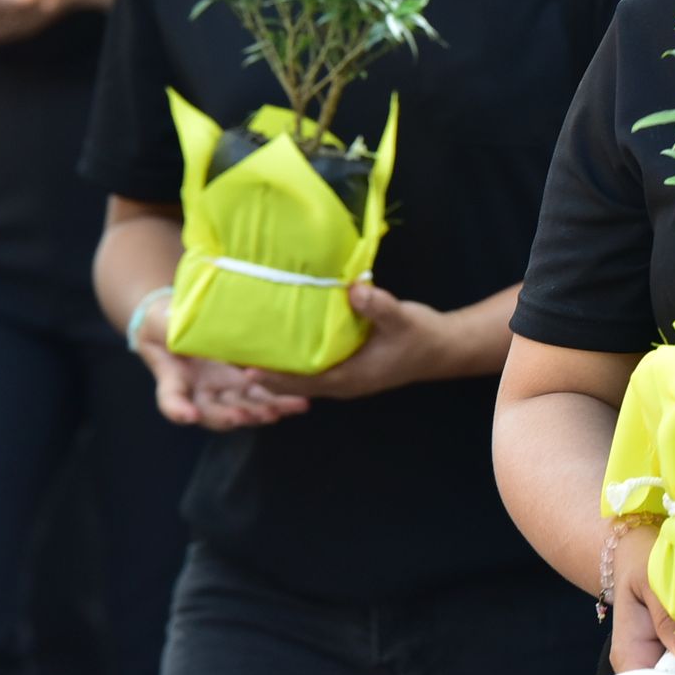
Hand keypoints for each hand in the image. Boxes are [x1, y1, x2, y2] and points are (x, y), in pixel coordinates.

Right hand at [134, 309, 307, 431]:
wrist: (183, 325)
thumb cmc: (164, 323)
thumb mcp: (160, 322)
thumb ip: (166, 329)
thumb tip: (171, 322)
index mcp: (174, 379)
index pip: (171, 399)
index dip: (178, 409)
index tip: (188, 415)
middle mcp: (200, 392)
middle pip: (213, 413)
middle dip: (228, 416)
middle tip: (242, 416)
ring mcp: (224, 389)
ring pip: (242, 408)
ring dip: (260, 413)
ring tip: (277, 413)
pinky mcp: (245, 382)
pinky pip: (263, 395)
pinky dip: (279, 400)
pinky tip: (299, 402)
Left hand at [248, 283, 445, 401]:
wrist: (443, 348)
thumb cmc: (421, 337)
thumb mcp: (402, 318)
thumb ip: (378, 305)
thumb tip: (353, 290)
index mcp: (348, 378)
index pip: (300, 382)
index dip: (272, 376)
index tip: (244, 366)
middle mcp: (340, 383)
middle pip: (291, 384)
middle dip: (263, 373)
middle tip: (232, 353)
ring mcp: (342, 377)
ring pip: (298, 378)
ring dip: (274, 367)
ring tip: (246, 346)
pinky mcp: (346, 366)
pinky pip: (310, 367)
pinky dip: (291, 359)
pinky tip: (280, 339)